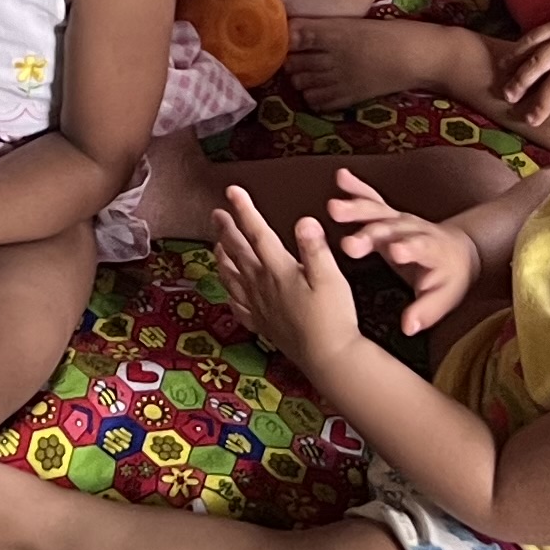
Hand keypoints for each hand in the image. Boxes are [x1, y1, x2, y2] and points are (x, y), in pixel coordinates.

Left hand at [213, 183, 372, 383]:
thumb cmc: (333, 317)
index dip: (244, 210)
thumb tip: (304, 220)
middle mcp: (262, 286)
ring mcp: (259, 307)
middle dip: (226, 230)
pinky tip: (230, 293)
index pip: (257, 233)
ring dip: (221, 259)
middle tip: (216, 213)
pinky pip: (239, 307)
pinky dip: (230, 295)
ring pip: (232, 278)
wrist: (329, 358)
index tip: (232, 191)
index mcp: (278, 270)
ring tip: (215, 247)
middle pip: (238, 253)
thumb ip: (315, 248)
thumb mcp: (331, 278)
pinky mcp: (263, 326)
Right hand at [322, 172, 479, 334]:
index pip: (419, 248)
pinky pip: (372, 198)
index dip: (407, 248)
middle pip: (391, 229)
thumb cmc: (448, 279)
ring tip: (333, 208)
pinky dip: (356, 188)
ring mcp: (400, 218)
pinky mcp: (389, 213)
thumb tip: (408, 328)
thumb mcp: (443, 299)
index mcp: (430, 251)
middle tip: (348, 245)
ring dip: (356, 208)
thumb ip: (425, 312)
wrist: (456, 250)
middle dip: (370, 234)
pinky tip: (340, 177)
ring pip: (378, 210)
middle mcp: (414, 230)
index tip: (394, 252)